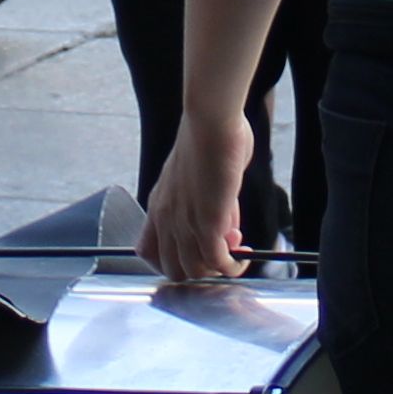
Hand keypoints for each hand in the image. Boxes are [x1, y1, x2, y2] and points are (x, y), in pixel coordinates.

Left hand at [142, 112, 256, 287]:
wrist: (210, 122)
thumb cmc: (208, 139)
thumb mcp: (201, 178)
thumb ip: (211, 204)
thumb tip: (228, 226)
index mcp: (159, 205)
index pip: (149, 252)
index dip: (176, 258)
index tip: (199, 247)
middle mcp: (165, 218)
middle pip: (172, 268)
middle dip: (200, 267)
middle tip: (223, 249)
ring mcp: (183, 222)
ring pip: (194, 271)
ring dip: (218, 268)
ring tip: (236, 249)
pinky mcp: (206, 222)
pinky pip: (217, 261)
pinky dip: (232, 267)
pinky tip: (243, 258)